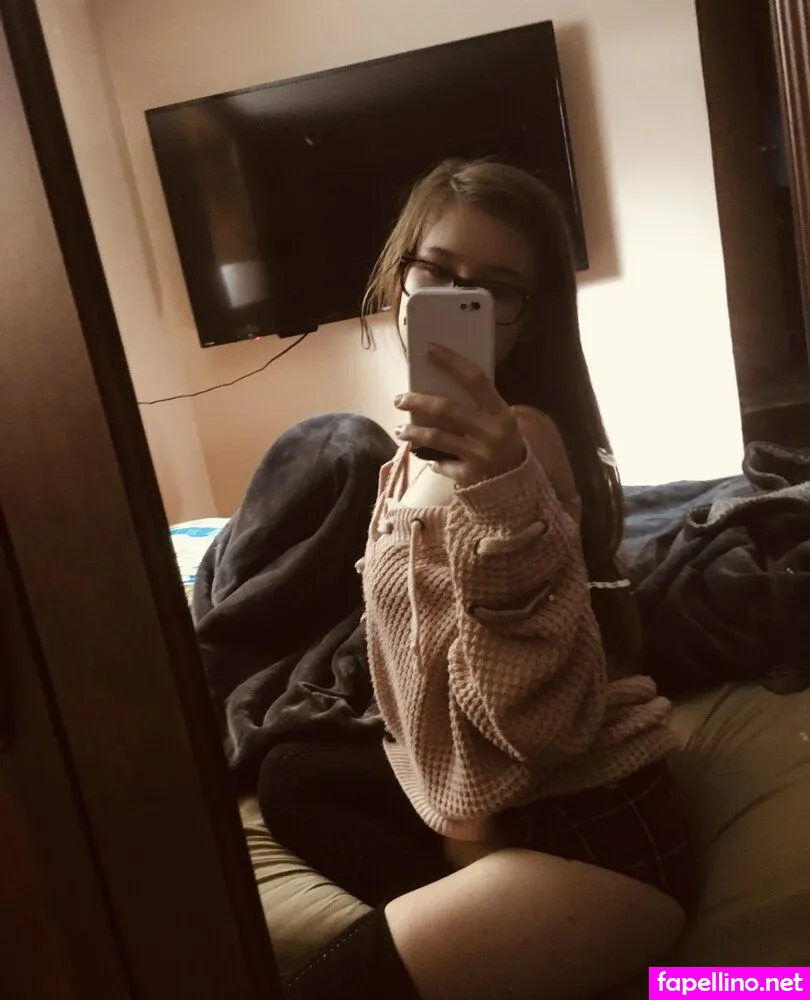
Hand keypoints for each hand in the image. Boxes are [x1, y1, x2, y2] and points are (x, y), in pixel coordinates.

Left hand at [393, 344, 525, 486]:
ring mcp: (479, 454)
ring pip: (435, 437)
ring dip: (412, 432)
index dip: (452, 362)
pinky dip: (431, 459)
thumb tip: (437, 387)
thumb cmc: (503, 442)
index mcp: (499, 411)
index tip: (429, 350)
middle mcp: (491, 431)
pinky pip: (441, 463)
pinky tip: (425, 455)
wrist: (518, 481)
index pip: (475, 379)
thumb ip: (477, 406)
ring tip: (400, 430)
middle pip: (445, 408)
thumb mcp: (499, 420)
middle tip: (399, 400)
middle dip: (416, 402)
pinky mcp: (468, 474)